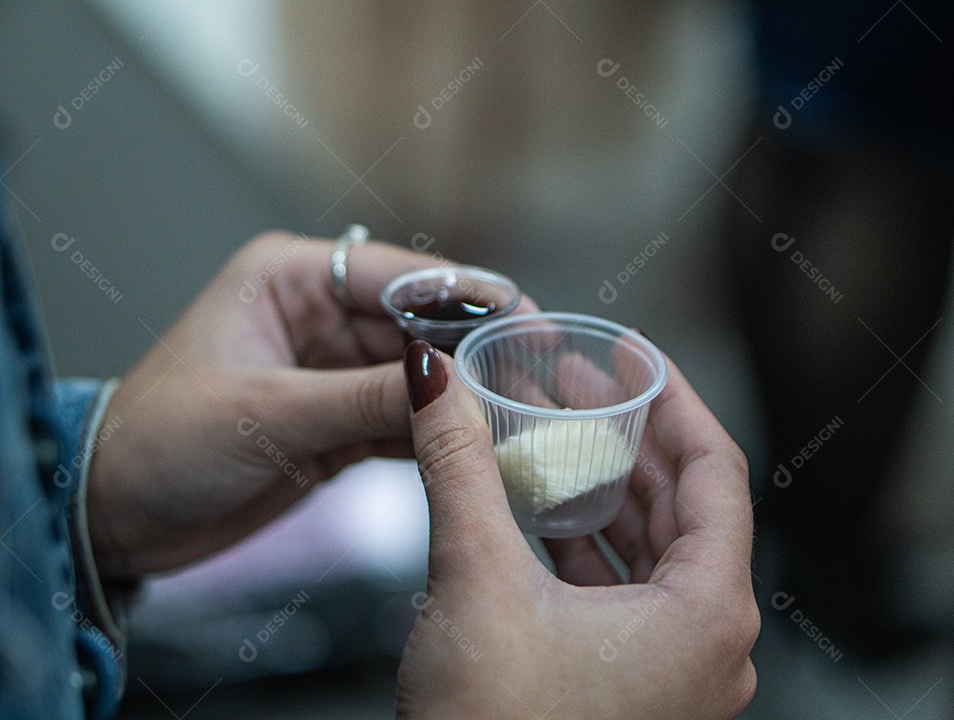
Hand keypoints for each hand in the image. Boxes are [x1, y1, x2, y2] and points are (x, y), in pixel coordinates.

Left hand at [87, 231, 498, 576]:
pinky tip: (474, 449)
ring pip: (418, 378)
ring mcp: (331, 371)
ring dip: (460, 400)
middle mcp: (319, 316)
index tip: (528, 318)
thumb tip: (448, 383)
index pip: (401, 275)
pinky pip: (400, 421)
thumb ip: (363, 398)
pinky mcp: (336, 423)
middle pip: (421, 327)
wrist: (116, 514)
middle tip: (537, 378)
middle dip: (474, 354)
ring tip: (520, 417)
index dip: (470, 296)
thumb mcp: (267, 413)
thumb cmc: (161, 441)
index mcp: (293, 277)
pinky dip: (434, 437)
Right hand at [395, 341, 758, 718]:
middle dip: (625, 438)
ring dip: (603, 489)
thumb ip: (459, 467)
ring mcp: (673, 672)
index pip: (715, 470)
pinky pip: (626, 593)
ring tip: (553, 436)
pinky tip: (542, 510)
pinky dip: (589, 543)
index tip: (634, 356)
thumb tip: (434, 383)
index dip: (673, 398)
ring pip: (653, 549)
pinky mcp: (632, 689)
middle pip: (682, 505)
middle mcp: (708, 644)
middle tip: (576, 385)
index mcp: (708, 614)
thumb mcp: (476, 580)